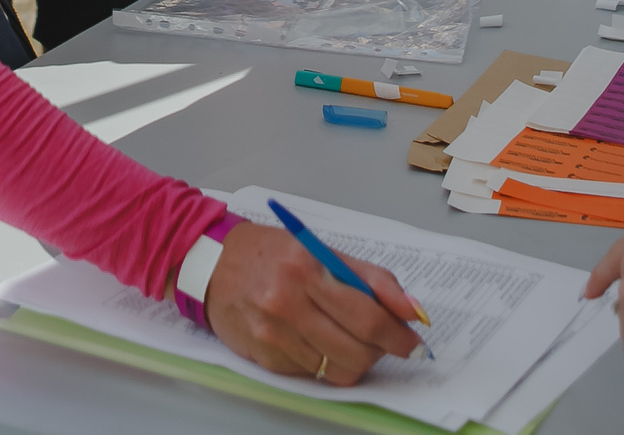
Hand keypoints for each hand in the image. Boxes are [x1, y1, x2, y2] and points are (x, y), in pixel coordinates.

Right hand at [205, 222, 424, 384]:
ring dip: (356, 360)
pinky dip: (325, 363)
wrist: (209, 264)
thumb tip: (411, 309)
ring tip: (353, 341)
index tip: (414, 342)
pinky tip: (319, 342)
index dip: (398, 335)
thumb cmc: (269, 253)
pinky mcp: (264, 357)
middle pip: (356, 349)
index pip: (367, 315)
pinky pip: (312, 373)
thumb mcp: (319, 249)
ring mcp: (273, 334)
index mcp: (307, 269)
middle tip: (388, 344)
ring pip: (337, 369)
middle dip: (382, 352)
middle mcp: (288, 303)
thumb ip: (369, 277)